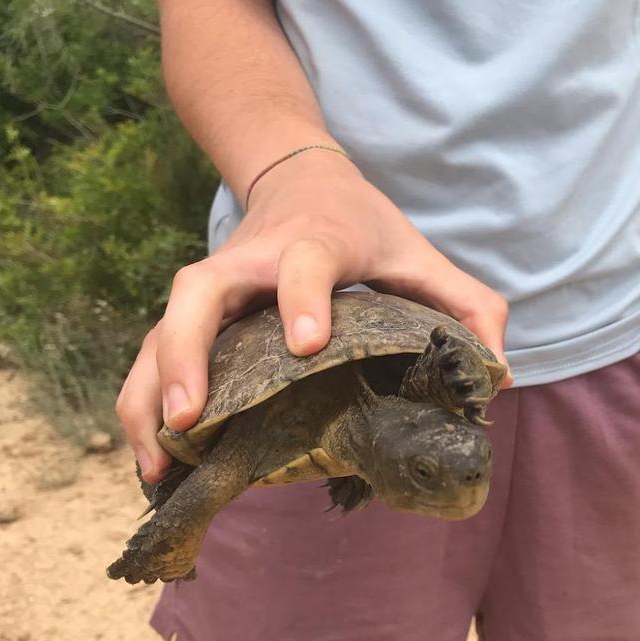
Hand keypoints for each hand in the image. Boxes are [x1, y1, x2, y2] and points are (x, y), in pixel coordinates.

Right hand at [116, 150, 509, 482]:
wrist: (298, 174)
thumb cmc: (363, 224)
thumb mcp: (419, 254)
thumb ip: (467, 306)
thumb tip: (496, 377)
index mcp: (316, 241)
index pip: (305, 262)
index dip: (303, 297)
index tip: (305, 343)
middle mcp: (250, 261)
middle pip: (198, 294)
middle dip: (186, 353)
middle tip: (189, 418)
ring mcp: (214, 286)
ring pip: (159, 329)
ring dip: (148, 394)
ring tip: (156, 466)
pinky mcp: (193, 311)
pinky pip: (153, 355)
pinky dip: (142, 404)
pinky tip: (153, 464)